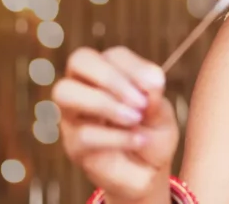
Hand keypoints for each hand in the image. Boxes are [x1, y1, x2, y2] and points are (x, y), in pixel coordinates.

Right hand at [54, 47, 178, 203]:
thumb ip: (155, 99)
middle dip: (111, 77)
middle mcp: (86, 88)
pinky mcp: (73, 145)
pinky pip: (84, 133)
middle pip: (79, 60)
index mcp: (110, 72)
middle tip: (140, 102)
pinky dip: (117, 136)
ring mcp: (74, 116)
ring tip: (134, 119)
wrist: (148, 172)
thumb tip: (150, 85)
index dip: (135, 68)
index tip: (158, 87)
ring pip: (66, 92)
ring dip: (104, 102)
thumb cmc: (153, 134)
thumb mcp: (162, 115)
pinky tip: (139, 140)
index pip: (113, 55)